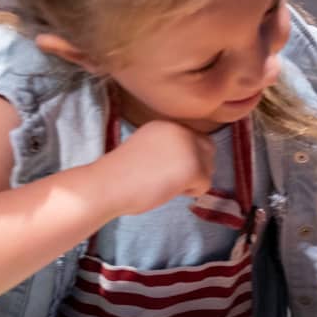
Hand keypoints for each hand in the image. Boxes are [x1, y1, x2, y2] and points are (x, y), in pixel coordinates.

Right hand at [100, 119, 214, 215]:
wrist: (108, 185)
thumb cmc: (120, 174)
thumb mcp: (147, 147)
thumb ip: (168, 147)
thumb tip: (190, 161)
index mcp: (167, 124)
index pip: (194, 138)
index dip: (187, 157)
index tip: (167, 169)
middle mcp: (181, 130)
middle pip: (208, 149)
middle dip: (197, 166)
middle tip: (173, 179)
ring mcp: (189, 148)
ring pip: (208, 167)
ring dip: (193, 180)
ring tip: (167, 184)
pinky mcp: (194, 168)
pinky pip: (205, 185)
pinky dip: (191, 192)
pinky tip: (169, 190)